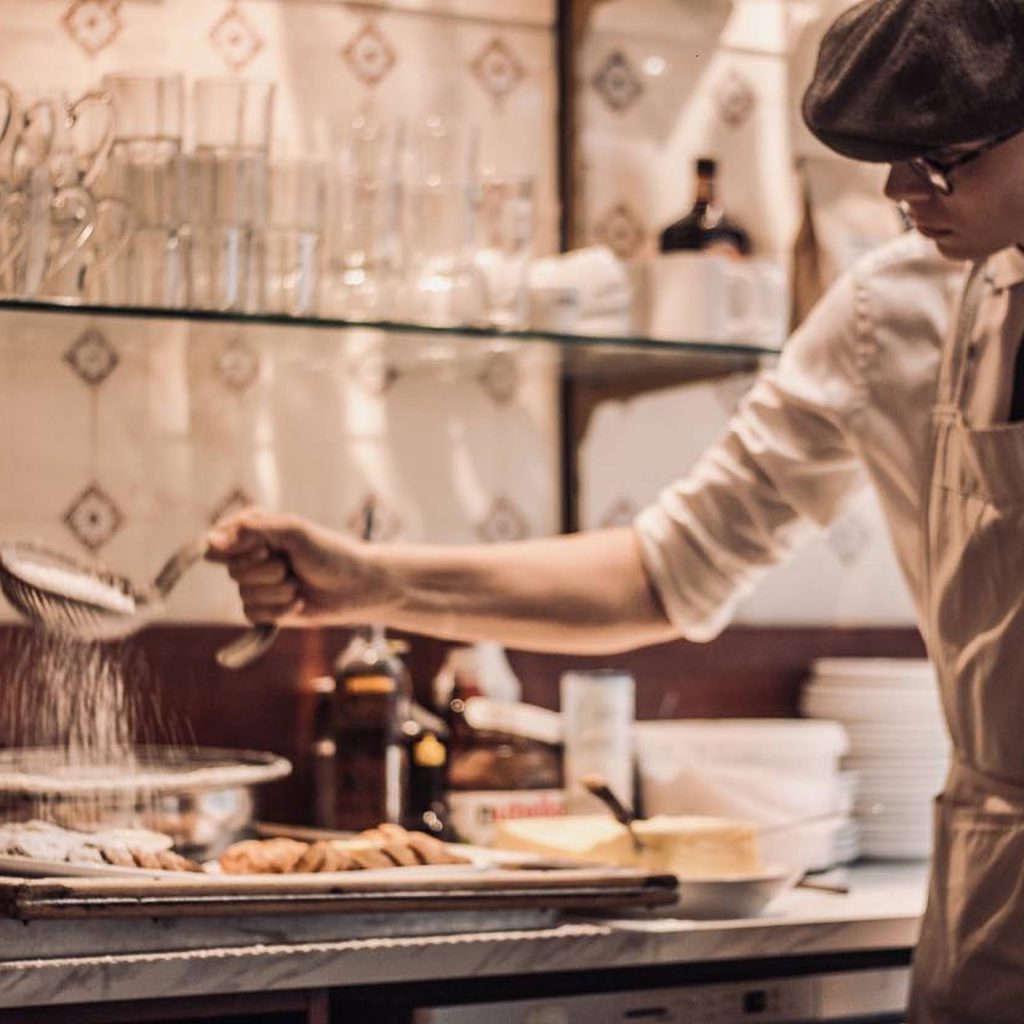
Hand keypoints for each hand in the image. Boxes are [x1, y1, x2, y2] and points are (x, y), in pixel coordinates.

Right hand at [205, 509, 392, 625]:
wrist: (358, 587)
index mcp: (256, 532)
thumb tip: (209, 541)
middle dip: (267, 571)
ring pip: (244, 595)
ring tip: (299, 583)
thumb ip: (251, 530)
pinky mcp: (267, 609)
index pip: (219, 540)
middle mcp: (253, 557)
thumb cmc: (330, 553)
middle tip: (292, 564)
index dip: (238, 549)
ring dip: (277, 591)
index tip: (266, 546)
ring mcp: (260, 584)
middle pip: (233, 571)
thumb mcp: (292, 531)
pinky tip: (299, 601)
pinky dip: (279, 609)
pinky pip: (252, 614)